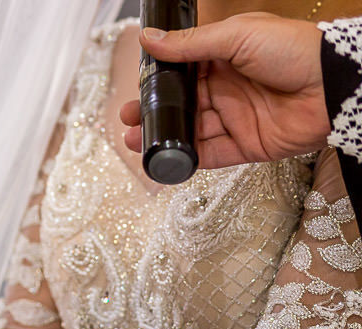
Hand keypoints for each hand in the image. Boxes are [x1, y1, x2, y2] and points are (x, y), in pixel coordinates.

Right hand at [119, 13, 329, 168]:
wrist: (333, 84)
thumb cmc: (294, 50)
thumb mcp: (236, 37)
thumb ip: (189, 44)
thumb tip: (150, 38)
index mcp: (223, 59)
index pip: (182, 74)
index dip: (158, 84)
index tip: (135, 91)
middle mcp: (227, 89)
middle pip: (181, 106)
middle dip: (152, 115)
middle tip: (128, 121)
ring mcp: (235, 118)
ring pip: (190, 132)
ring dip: (163, 137)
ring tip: (137, 141)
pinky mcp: (246, 144)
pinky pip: (211, 155)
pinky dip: (188, 158)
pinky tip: (167, 157)